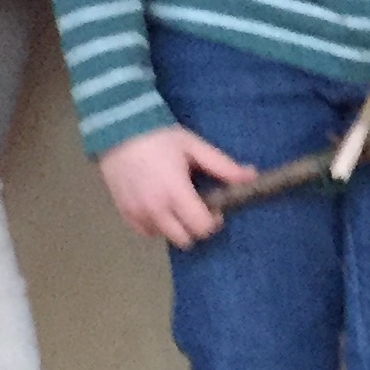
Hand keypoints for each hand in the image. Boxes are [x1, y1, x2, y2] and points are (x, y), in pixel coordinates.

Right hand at [97, 125, 248, 248]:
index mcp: (176, 193)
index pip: (201, 228)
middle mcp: (156, 209)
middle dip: (195, 228)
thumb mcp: (194, 147)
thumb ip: (222, 166)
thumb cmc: (160, 137)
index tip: (215, 208)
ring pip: (164, 237)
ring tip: (175, 204)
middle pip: (184, 240)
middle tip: (196, 208)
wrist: (118, 130)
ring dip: (174, 227)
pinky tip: (159, 207)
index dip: (213, 222)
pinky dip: (155, 225)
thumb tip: (251, 176)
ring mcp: (137, 213)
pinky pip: (145, 232)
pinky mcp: (123, 213)